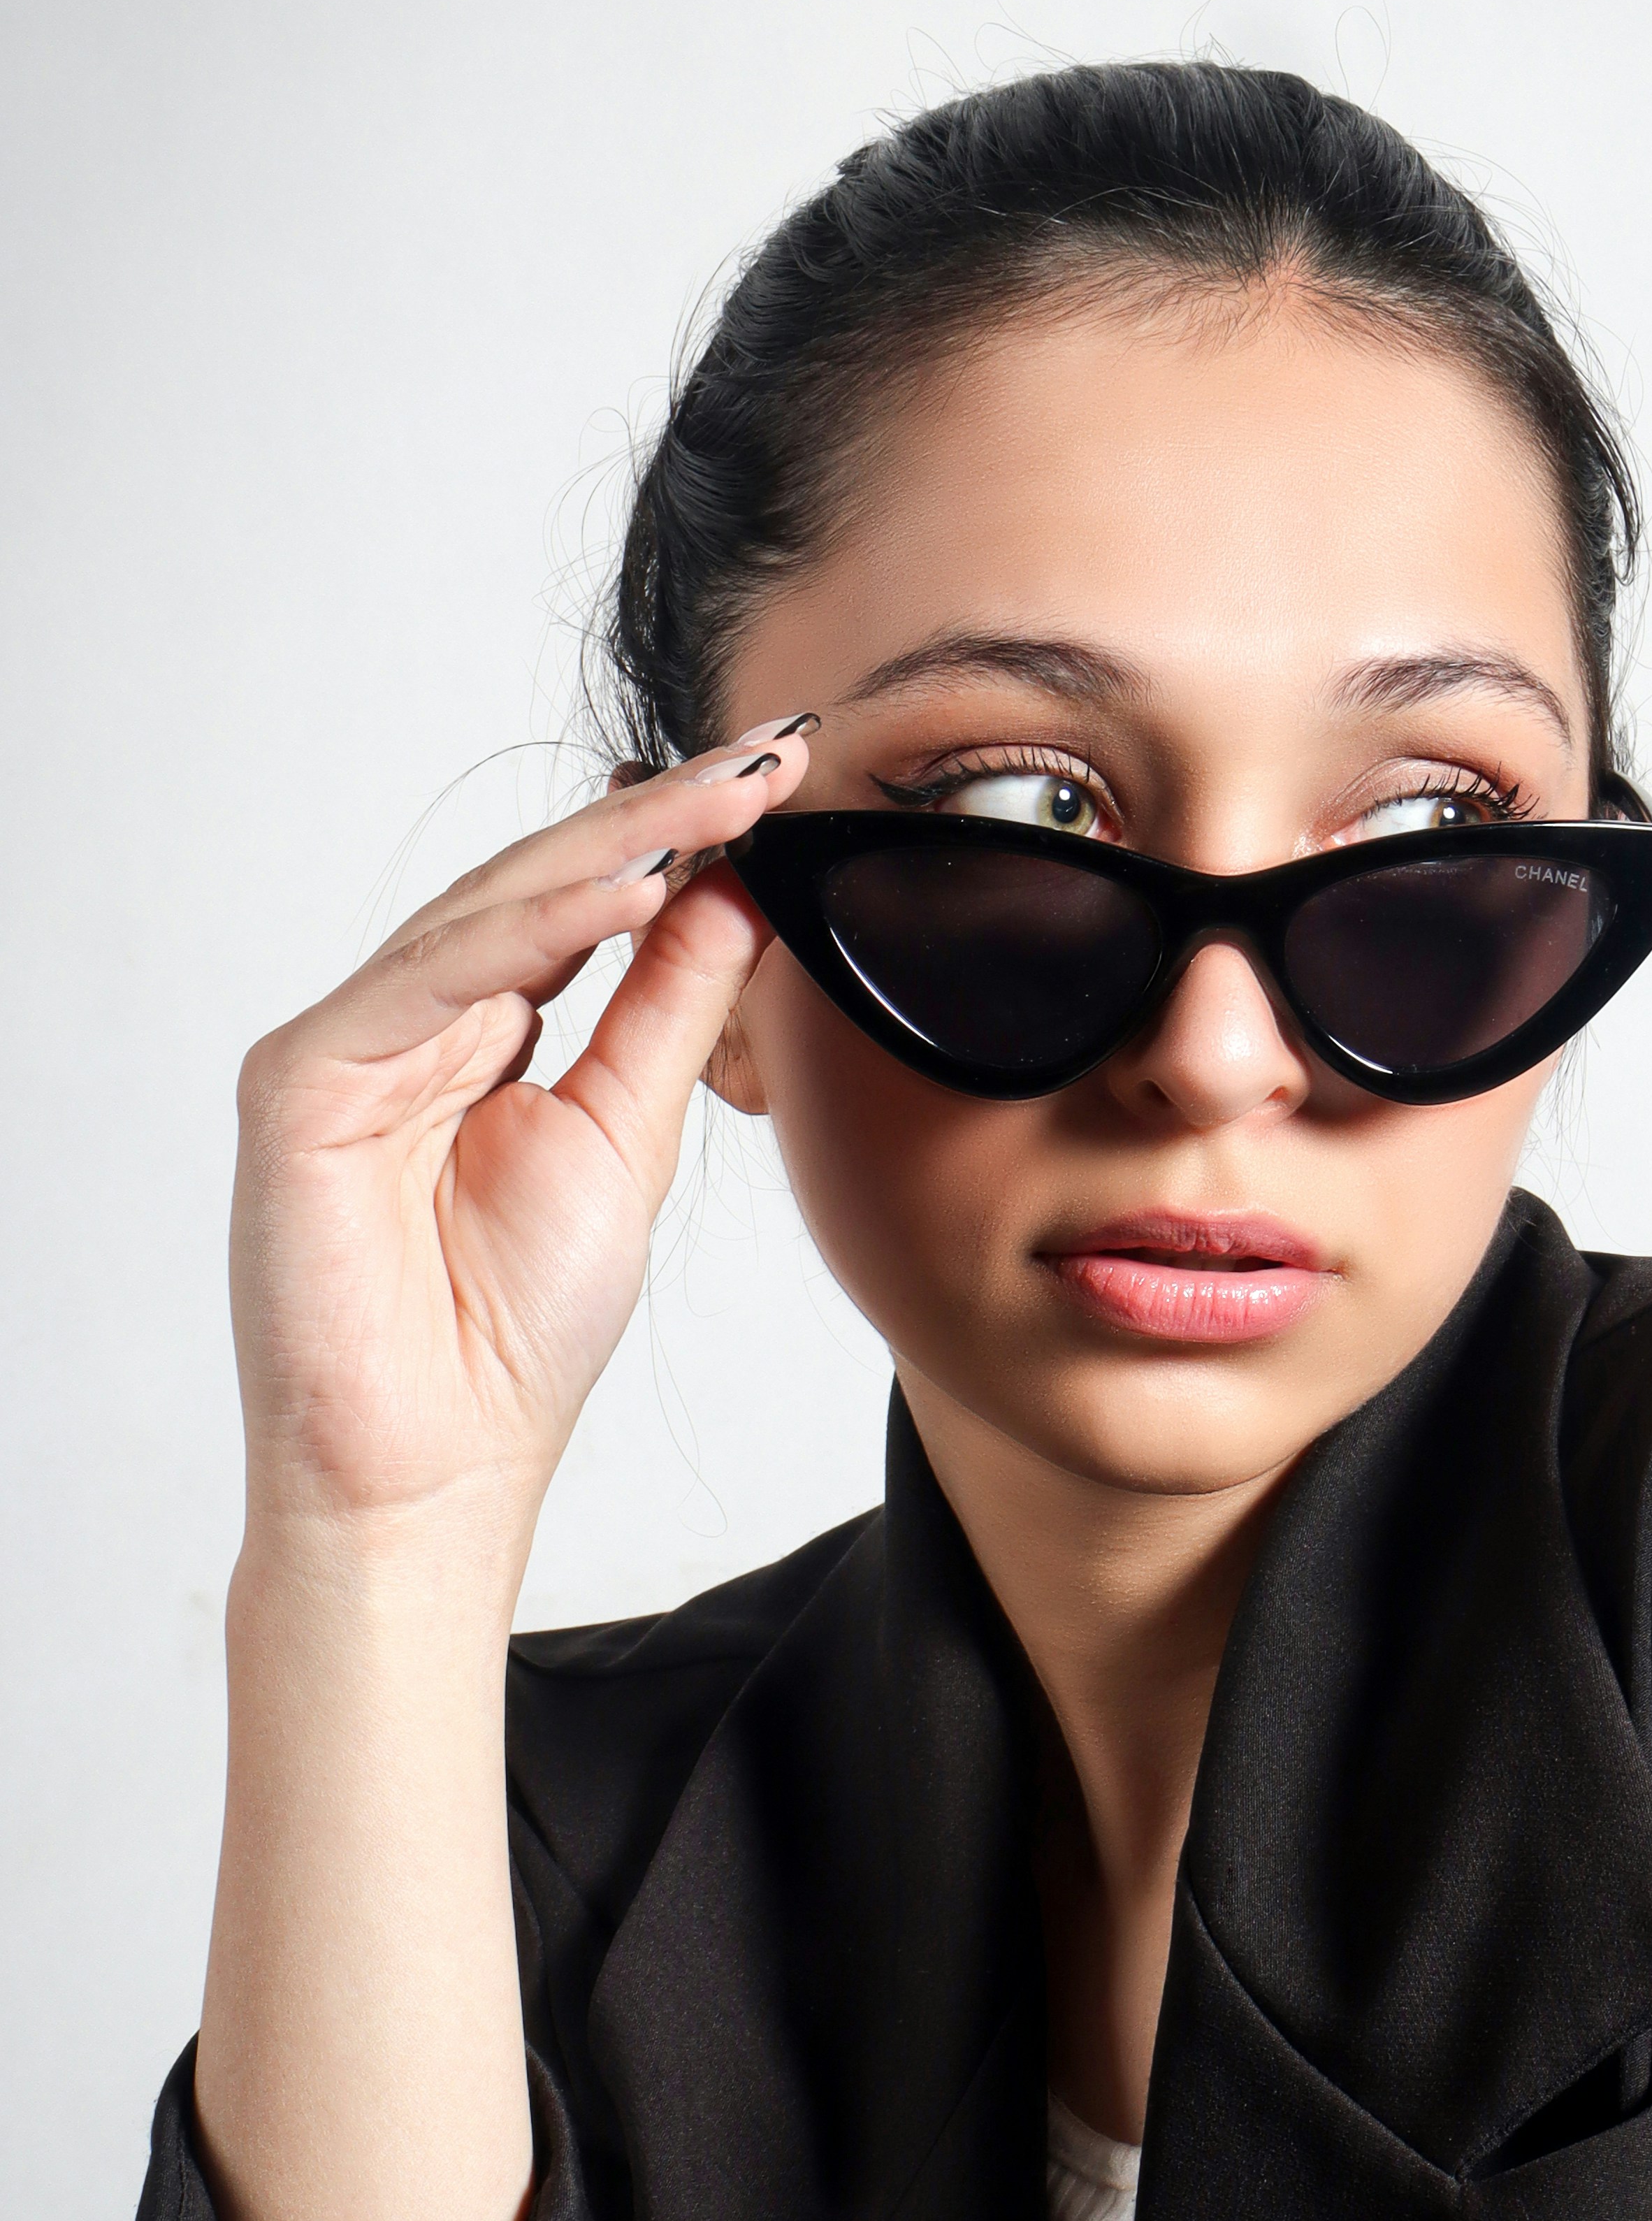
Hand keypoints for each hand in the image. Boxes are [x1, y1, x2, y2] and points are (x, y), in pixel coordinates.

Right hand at [228, 720, 809, 1559]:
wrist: (437, 1466)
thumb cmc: (513, 1331)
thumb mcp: (628, 1138)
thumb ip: (667, 1013)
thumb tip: (730, 893)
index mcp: (480, 1037)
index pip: (584, 910)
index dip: (682, 840)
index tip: (781, 781)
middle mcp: (407, 1026)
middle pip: (540, 888)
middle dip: (664, 816)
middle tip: (771, 755)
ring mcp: (348, 1047)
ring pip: (490, 913)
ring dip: (617, 848)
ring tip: (727, 802)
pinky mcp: (301, 1081)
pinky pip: (433, 980)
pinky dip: (534, 930)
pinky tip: (633, 886)